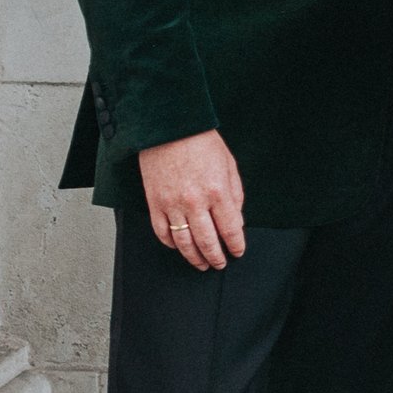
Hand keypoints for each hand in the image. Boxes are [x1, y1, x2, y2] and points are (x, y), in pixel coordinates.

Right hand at [138, 130, 245, 269]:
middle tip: (219, 264)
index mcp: (218, 192)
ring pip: (184, 242)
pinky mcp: (154, 203)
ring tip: (201, 263)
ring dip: (194, 257)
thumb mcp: (229, 165)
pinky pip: (162, 232)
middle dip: (216, 257)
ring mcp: (172, 204)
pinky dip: (171, 244)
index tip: (237, 252)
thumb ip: (235, 195)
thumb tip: (236, 221)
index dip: (235, 245)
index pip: (231, 229)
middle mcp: (195, 202)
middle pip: (207, 242)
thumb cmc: (200, 143)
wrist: (168, 128)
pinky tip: (179, 247)